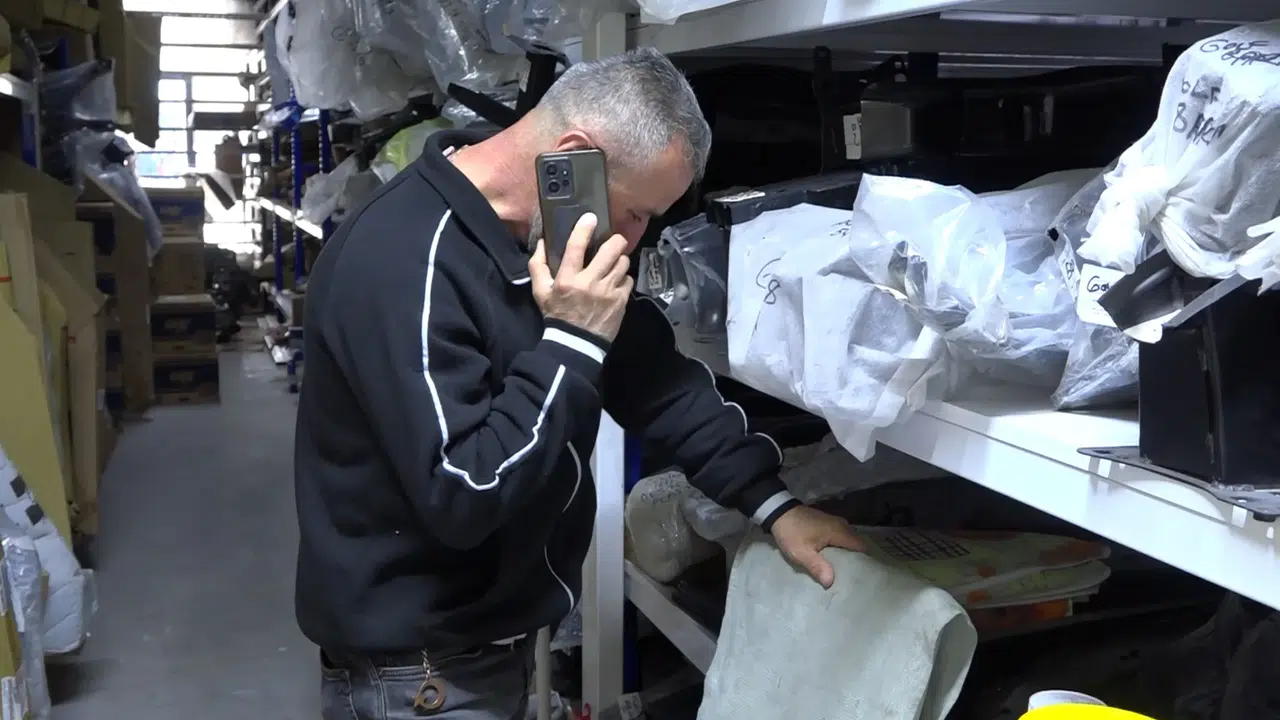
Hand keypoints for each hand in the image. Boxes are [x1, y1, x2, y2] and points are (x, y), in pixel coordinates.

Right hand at [529, 213, 633, 341]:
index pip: (576, 246)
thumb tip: (542, 241)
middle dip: (616, 240)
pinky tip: (616, 281)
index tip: (591, 217)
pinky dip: (624, 278)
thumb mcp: (540, 291)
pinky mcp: (621, 302)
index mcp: (568, 278)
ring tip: (614, 263)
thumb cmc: (557, 314)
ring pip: (623, 263)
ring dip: (620, 259)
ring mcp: (609, 292)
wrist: (575, 343)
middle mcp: (590, 282)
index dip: (584, 228)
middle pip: (611, 250)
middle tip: (614, 241)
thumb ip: (538, 265)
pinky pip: (628, 280)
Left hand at [770, 505, 865, 588]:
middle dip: (858, 560)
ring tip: (848, 572)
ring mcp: (835, 523)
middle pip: (858, 545)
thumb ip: (817, 566)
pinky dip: (841, 548)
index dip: (867, 561)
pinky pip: (842, 537)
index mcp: (839, 532)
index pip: (862, 547)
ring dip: (849, 554)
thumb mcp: (800, 552)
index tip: (866, 576)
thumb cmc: (791, 533)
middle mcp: (842, 525)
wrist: (778, 512)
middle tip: (856, 578)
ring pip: (850, 541)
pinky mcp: (828, 524)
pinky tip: (836, 560)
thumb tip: (831, 582)